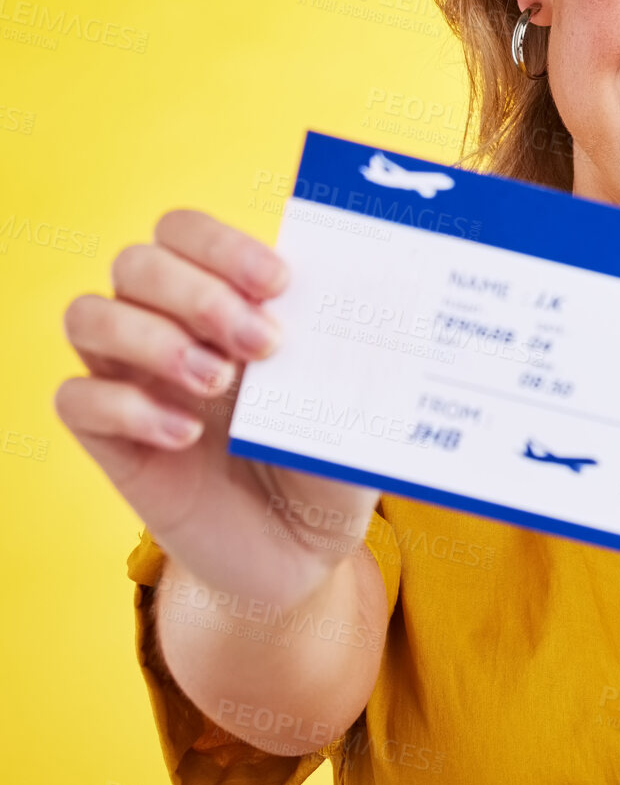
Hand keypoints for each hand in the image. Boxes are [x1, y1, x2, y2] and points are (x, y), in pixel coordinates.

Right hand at [55, 208, 383, 607]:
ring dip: (153, 338)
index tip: (278, 283)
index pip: (187, 231)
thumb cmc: (328, 462)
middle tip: (262, 345)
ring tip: (220, 384)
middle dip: (199, 293)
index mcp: (227, 299)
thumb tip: (379, 303)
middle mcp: (169, 326)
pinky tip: (185, 436)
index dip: (223, 245)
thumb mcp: (354, 405)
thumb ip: (351, 355)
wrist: (302, 553)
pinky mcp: (109, 440)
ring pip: (89, 315)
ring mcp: (134, 379)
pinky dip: (126, 407)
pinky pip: (75, 398)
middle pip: (138, 262)